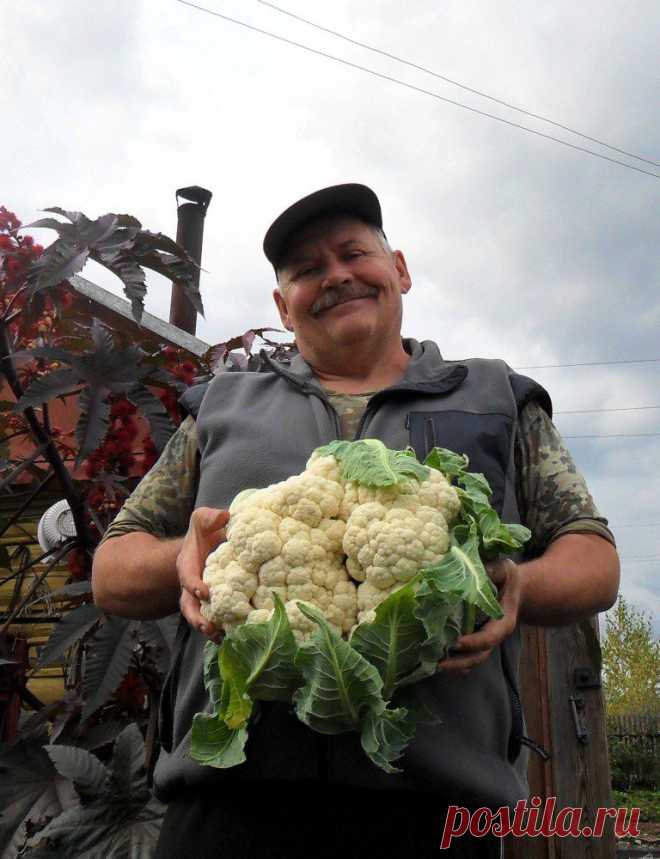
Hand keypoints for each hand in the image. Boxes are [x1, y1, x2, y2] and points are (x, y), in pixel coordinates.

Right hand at [177, 506, 228, 640]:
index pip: (187, 577)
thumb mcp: (204, 520)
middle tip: (209, 627)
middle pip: (189, 606)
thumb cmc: (205, 532)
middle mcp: (192, 585)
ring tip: (222, 638)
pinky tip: (236, 636)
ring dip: (209, 629)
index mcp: (188, 565)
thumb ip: (210, 517)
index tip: (204, 592)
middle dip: (197, 618)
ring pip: (201, 617)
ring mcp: (202, 597)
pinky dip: (223, 629)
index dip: (194, 586)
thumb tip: (225, 515)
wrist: (208, 544)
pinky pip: (216, 618)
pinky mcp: (215, 603)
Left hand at [437, 558, 523, 675]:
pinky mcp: (473, 639)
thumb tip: (477, 568)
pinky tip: (433, 659)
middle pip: (478, 656)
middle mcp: (493, 636)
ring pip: (470, 660)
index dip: (473, 642)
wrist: (512, 589)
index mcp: (503, 622)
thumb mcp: (505, 570)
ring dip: (452, 665)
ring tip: (431, 665)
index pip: (489, 638)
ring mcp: (483, 640)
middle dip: (459, 663)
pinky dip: (451, 660)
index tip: (455, 643)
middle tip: (438, 664)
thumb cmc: (507, 579)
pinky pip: (464, 655)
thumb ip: (495, 570)